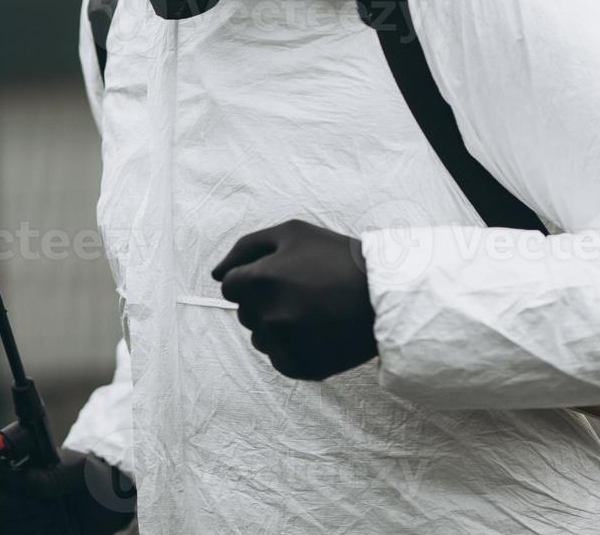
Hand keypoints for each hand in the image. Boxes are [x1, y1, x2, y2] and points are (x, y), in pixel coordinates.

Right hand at [0, 449, 135, 533]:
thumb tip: (21, 479)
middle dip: (12, 504)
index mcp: (26, 458)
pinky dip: (26, 534)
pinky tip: (49, 529)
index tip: (14, 477)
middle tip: (41, 507)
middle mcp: (15, 481)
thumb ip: (52, 477)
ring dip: (23, 524)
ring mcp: (17, 507)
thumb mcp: (82, 473)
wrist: (113, 509)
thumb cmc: (99, 480)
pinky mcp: (23, 528)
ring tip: (49, 519)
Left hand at [212, 219, 377, 380]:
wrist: (385, 295)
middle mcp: (267, 314)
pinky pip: (279, 359)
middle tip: (304, 292)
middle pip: (244, 312)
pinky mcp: (300, 367)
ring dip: (277, 326)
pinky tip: (318, 332)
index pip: (230, 286)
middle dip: (265, 301)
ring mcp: (284, 343)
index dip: (253, 279)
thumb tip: (214, 275)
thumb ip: (245, 248)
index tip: (282, 277)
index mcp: (260, 279)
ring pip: (260, 337)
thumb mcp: (291, 233)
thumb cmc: (336, 257)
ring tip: (313, 312)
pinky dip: (293, 348)